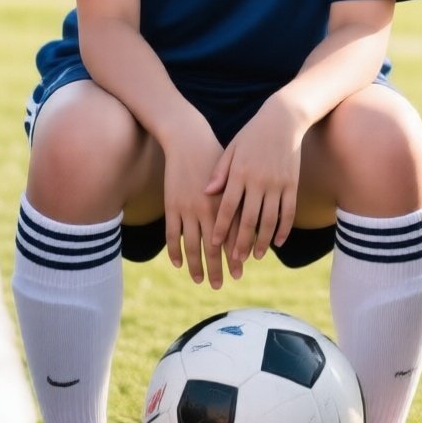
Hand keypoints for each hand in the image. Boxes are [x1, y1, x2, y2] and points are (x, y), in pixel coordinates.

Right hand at [163, 115, 227, 288]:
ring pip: (192, 245)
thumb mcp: (232, 175)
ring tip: (199, 280)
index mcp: (226, 202)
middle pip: (213, 247)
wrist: (188, 137)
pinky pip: (172, 234)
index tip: (238, 272)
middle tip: (219, 285)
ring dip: (196, 265)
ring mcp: (187, 208)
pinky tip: (177, 263)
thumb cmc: (214, 154)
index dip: (235, 256)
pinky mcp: (172, 205)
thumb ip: (238, 200)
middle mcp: (208, 209)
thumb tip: (250, 223)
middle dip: (217, 268)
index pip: (233, 236)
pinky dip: (174, 250)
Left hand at [207, 96, 306, 272]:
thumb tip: (207, 193)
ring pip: (270, 220)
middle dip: (240, 242)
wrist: (283, 119)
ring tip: (255, 256)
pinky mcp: (292, 184)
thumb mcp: (231, 148)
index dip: (220, 228)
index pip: (227, 207)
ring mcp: (277, 183)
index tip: (213, 244)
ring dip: (262, 241)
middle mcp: (258, 181)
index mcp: (239, 172)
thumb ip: (219, 172)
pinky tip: (278, 242)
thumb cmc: (252, 134)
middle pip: (248, 219)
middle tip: (235, 261)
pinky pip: (288, 212)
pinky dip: (284, 230)